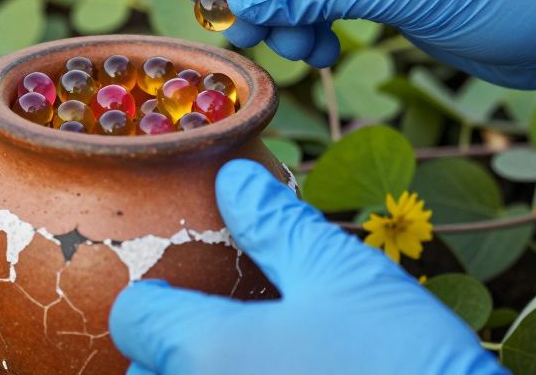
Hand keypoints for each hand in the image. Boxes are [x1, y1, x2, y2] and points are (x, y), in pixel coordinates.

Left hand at [109, 160, 502, 374]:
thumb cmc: (402, 359)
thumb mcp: (342, 274)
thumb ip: (276, 226)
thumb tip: (233, 179)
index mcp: (206, 351)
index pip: (133, 319)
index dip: (154, 297)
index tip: (186, 292)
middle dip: (170, 352)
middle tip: (223, 332)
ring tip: (253, 363)